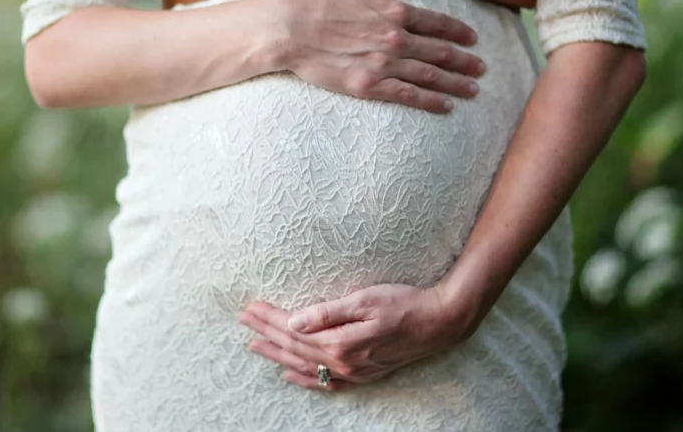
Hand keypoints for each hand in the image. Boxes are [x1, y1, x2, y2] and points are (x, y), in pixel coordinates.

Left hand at [237, 283, 471, 390]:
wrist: (438, 323)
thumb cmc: (404, 304)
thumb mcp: (364, 300)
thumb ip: (327, 313)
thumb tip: (294, 321)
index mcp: (340, 342)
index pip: (293, 329)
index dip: (270, 318)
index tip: (250, 307)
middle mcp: (343, 361)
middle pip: (294, 347)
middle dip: (266, 333)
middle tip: (243, 320)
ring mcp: (353, 371)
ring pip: (305, 364)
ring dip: (278, 354)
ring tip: (255, 345)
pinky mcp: (363, 373)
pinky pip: (326, 381)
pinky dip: (304, 378)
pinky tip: (290, 374)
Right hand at [275, 0, 486, 113]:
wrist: (292, 29)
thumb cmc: (318, 2)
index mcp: (394, 12)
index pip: (437, 24)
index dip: (459, 32)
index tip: (473, 39)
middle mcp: (396, 38)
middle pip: (441, 52)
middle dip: (465, 61)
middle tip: (482, 68)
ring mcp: (385, 64)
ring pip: (431, 75)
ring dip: (456, 83)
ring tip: (473, 90)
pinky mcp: (371, 85)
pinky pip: (409, 95)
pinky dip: (431, 100)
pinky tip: (446, 105)